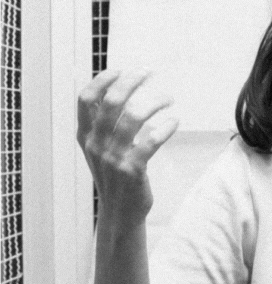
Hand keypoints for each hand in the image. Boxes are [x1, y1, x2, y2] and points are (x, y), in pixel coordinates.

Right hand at [77, 69, 177, 222]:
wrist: (120, 213)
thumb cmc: (115, 177)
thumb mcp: (101, 150)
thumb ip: (105, 125)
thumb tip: (119, 92)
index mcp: (85, 136)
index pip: (85, 99)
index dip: (102, 80)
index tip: (122, 70)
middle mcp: (96, 144)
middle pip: (111, 101)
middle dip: (131, 81)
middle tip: (149, 72)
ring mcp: (113, 157)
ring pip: (133, 117)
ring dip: (155, 101)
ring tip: (168, 98)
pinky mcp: (132, 169)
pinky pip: (151, 140)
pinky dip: (166, 127)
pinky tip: (174, 121)